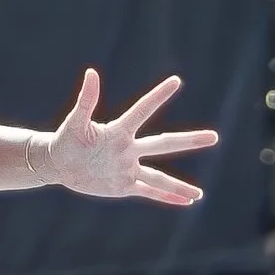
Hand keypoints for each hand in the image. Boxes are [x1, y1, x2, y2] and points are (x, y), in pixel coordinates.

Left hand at [37, 70, 219, 205]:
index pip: (142, 111)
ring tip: (200, 193)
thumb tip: (92, 73)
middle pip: (164, 144)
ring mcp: (128, 168)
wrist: (59, 163)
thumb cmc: (66, 139)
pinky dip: (166, 197)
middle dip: (189, 141)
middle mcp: (129, 149)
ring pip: (160, 176)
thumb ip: (86, 100)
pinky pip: (148, 192)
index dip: (158, 96)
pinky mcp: (123, 185)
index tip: (176, 81)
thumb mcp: (76, 121)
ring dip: (180, 185)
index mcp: (119, 131)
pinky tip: (185, 201)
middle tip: (214, 136)